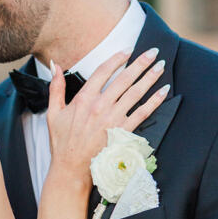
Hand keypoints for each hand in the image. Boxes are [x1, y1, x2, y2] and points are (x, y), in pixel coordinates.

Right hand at [47, 48, 167, 176]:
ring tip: (160, 65)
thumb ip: (56, 87)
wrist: (71, 168)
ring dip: (150, 77)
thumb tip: (55, 65)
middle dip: (141, 63)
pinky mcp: (123, 132)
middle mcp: (100, 106)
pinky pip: (143, 113)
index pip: (103, 71)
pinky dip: (155, 101)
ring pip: (136, 93)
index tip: (128, 50)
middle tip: (153, 51)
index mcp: (83, 98)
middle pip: (124, 79)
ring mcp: (113, 119)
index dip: (117, 59)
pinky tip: (164, 91)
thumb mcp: (53, 112)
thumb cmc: (62, 141)